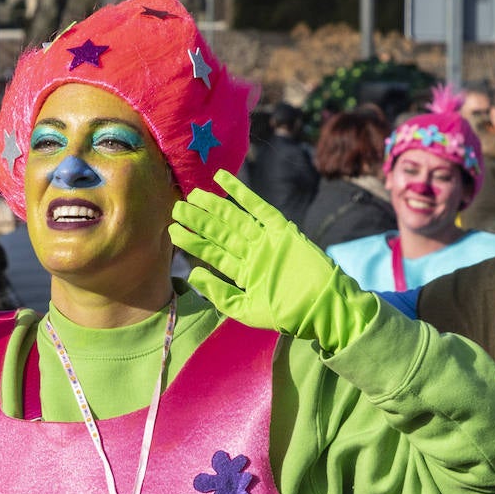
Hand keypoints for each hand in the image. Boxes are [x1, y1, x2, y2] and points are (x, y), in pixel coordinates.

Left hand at [169, 170, 371, 352]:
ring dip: (214, 206)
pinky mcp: (281, 230)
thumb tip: (194, 274)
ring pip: (234, 219)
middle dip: (198, 220)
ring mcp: (266, 240)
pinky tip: (221, 180)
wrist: (321, 307)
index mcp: (244, 272)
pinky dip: (241, 193)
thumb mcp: (245, 310)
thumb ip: (219, 293)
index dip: (193, 241)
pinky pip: (258, 207)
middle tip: (177, 208)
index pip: (213, 252)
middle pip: (220, 232)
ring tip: (193, 195)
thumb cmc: (286, 314)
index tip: (173, 230)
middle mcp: (252, 253)